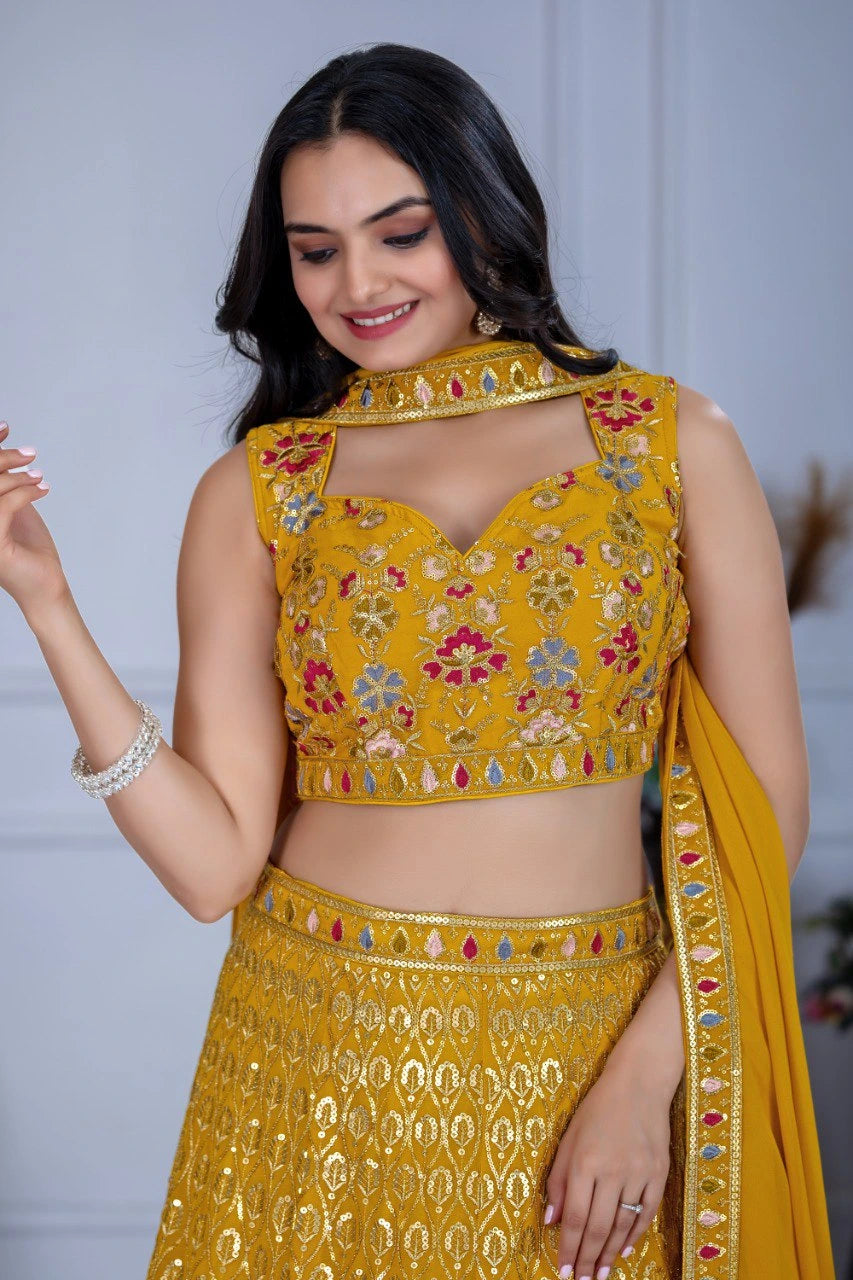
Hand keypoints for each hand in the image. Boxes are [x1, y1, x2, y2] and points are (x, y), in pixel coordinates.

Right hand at [0, 421, 67, 616]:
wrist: (45, 586)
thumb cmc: (29, 550)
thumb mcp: (15, 508)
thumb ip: (4, 484)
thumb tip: (6, 453)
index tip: (4, 428)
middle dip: (4, 458)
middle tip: (30, 453)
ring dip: (18, 477)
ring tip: (39, 476)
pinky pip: (5, 506)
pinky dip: (25, 492)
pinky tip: (43, 489)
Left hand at [544, 1060, 672, 1278]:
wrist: (639, 1085)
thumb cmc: (597, 1110)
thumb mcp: (568, 1138)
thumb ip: (558, 1180)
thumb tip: (551, 1220)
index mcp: (585, 1161)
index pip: (575, 1217)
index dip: (569, 1247)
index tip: (563, 1269)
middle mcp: (612, 1171)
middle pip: (598, 1227)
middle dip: (588, 1259)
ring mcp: (638, 1174)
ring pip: (622, 1226)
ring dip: (610, 1254)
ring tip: (601, 1274)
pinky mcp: (659, 1174)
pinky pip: (646, 1214)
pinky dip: (634, 1235)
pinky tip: (624, 1251)